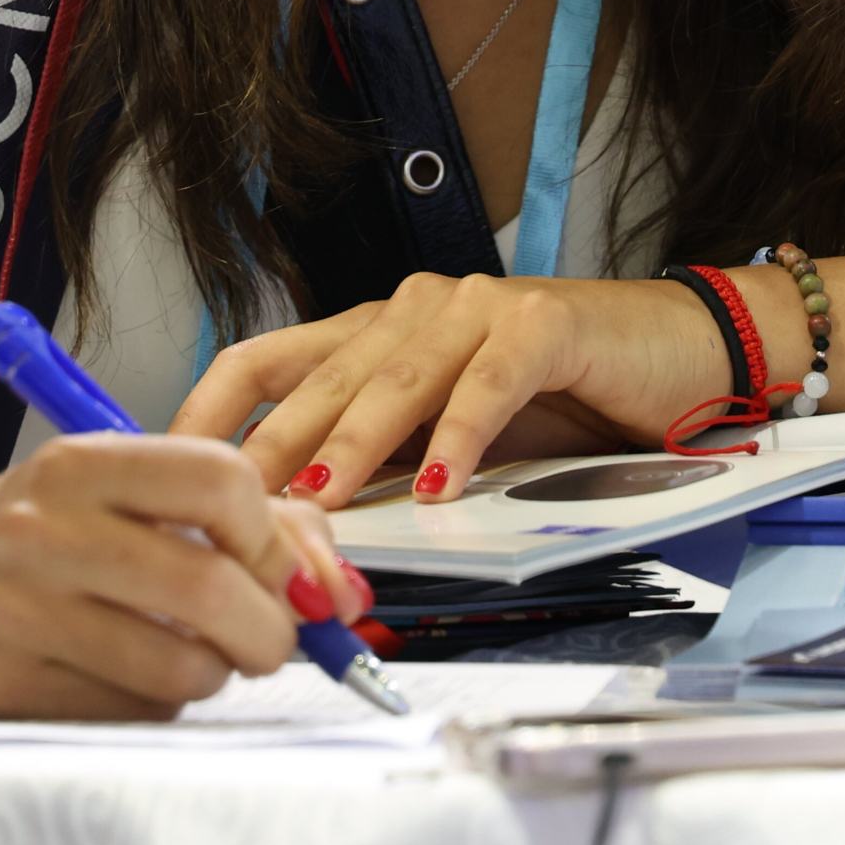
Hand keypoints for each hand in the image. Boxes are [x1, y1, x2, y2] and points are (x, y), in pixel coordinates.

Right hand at [0, 433, 371, 719]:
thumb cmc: (50, 529)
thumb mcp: (127, 491)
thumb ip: (247, 522)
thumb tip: (340, 595)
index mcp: (82, 463)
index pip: (219, 480)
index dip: (273, 537)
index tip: (281, 573)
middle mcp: (42, 530)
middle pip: (207, 590)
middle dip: (269, 631)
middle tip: (270, 642)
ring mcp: (17, 611)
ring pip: (178, 669)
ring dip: (212, 675)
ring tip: (188, 655)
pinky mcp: (5, 686)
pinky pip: (131, 714)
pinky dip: (156, 705)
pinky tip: (125, 674)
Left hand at [167, 273, 732, 506]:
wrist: (678, 360)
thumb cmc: (560, 407)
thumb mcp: (446, 442)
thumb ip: (378, 468)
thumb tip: (288, 535)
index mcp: (372, 333)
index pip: (262, 360)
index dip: (208, 411)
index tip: (166, 471)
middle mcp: (410, 309)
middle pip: (318, 380)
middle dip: (267, 450)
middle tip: (225, 511)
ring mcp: (476, 308)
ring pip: (393, 382)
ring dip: (350, 449)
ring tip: (313, 506)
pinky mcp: (542, 324)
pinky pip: (487, 386)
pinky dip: (458, 439)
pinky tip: (437, 487)